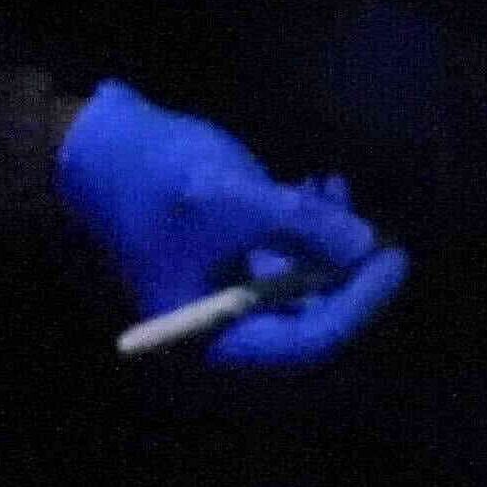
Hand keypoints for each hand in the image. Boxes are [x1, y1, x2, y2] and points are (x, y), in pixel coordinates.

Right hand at [54, 79, 410, 373]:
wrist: (94, 145)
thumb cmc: (153, 181)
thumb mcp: (230, 200)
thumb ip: (301, 224)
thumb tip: (366, 244)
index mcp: (215, 335)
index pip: (306, 341)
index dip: (358, 305)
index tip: (393, 261)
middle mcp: (224, 324)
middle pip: (310, 316)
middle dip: (349, 271)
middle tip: (381, 228)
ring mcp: (227, 288)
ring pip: (304, 280)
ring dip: (332, 240)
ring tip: (338, 187)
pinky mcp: (227, 256)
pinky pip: (286, 253)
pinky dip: (309, 223)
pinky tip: (321, 182)